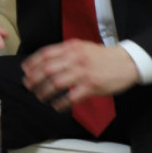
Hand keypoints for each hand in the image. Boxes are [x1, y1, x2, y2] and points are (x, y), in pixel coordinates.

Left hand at [21, 41, 137, 111]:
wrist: (126, 62)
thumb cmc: (102, 56)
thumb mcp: (82, 46)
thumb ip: (64, 51)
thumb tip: (44, 60)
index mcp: (71, 47)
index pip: (45, 54)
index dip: (32, 63)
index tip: (25, 70)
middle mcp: (75, 59)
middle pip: (47, 69)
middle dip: (34, 79)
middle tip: (28, 85)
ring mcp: (83, 73)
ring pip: (56, 84)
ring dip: (44, 92)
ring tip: (40, 97)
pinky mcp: (91, 87)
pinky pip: (70, 97)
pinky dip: (60, 103)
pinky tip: (56, 106)